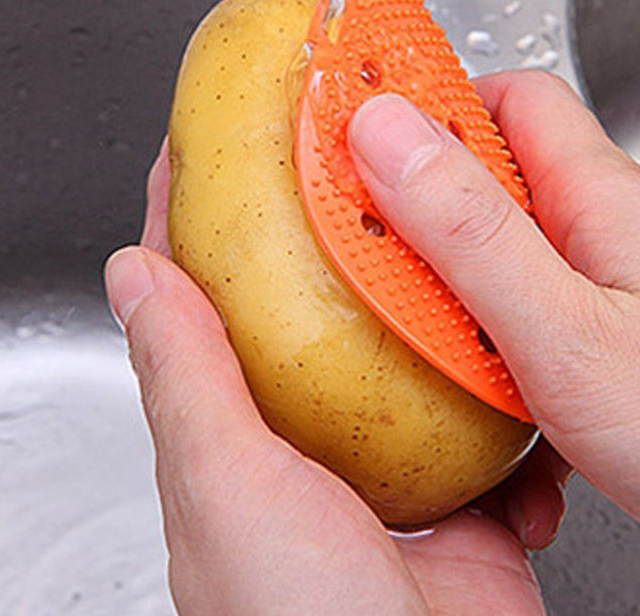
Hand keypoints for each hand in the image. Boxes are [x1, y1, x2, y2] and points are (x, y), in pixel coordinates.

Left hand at [104, 137, 565, 615]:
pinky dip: (499, 388)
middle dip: (318, 237)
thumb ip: (184, 376)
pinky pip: (483, 415)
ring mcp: (386, 463)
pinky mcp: (459, 489)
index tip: (201, 150)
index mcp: (235, 432)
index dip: (193, 220)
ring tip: (439, 241)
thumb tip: (134, 272)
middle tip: (341, 168)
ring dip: (420, 302)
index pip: (198, 299)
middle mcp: (305, 439)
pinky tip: (506, 356)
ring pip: (401, 350)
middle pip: (305, 308)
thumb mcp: (225, 483)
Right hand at [347, 71, 639, 564]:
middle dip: (420, 215)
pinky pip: (525, 332)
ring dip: (448, 303)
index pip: (508, 98)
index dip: (433, 104)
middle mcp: (603, 234)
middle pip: (492, 184)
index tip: (361, 130)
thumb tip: (386, 134)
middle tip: (366, 251)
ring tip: (412, 344)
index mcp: (598, 198)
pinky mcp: (606, 348)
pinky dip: (489, 367)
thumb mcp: (565, 330)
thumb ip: (469, 232)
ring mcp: (605, 293)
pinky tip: (482, 418)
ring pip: (501, 265)